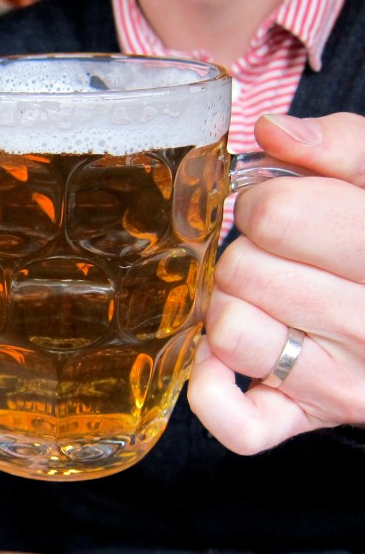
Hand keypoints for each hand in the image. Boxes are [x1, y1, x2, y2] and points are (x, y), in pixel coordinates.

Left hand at [188, 112, 364, 453]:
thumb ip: (342, 146)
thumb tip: (270, 129)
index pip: (275, 213)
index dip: (263, 203)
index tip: (281, 212)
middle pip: (242, 268)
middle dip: (245, 252)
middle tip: (275, 257)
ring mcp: (338, 382)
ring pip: (228, 330)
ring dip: (226, 307)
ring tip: (262, 299)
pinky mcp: (304, 420)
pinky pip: (236, 423)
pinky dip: (211, 391)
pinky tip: (223, 359)